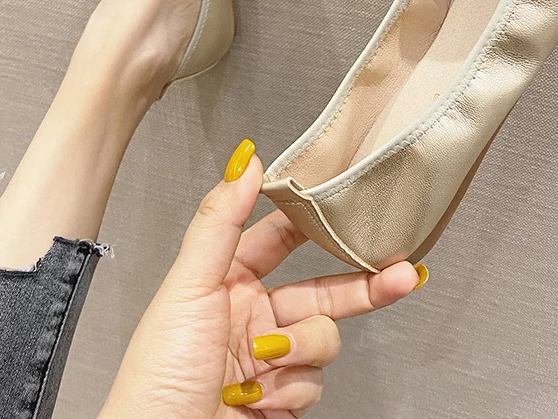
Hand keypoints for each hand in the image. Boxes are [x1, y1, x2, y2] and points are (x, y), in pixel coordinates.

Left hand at [98, 141, 425, 417]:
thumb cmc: (158, 375)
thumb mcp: (188, 287)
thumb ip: (220, 221)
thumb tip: (243, 162)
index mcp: (226, 279)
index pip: (280, 238)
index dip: (313, 223)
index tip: (348, 207)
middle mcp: (250, 314)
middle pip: (320, 289)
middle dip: (360, 284)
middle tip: (399, 272)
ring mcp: (268, 358)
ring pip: (322, 338)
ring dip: (301, 349)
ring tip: (267, 361)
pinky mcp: (281, 397)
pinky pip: (314, 382)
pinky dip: (291, 389)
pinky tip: (259, 397)